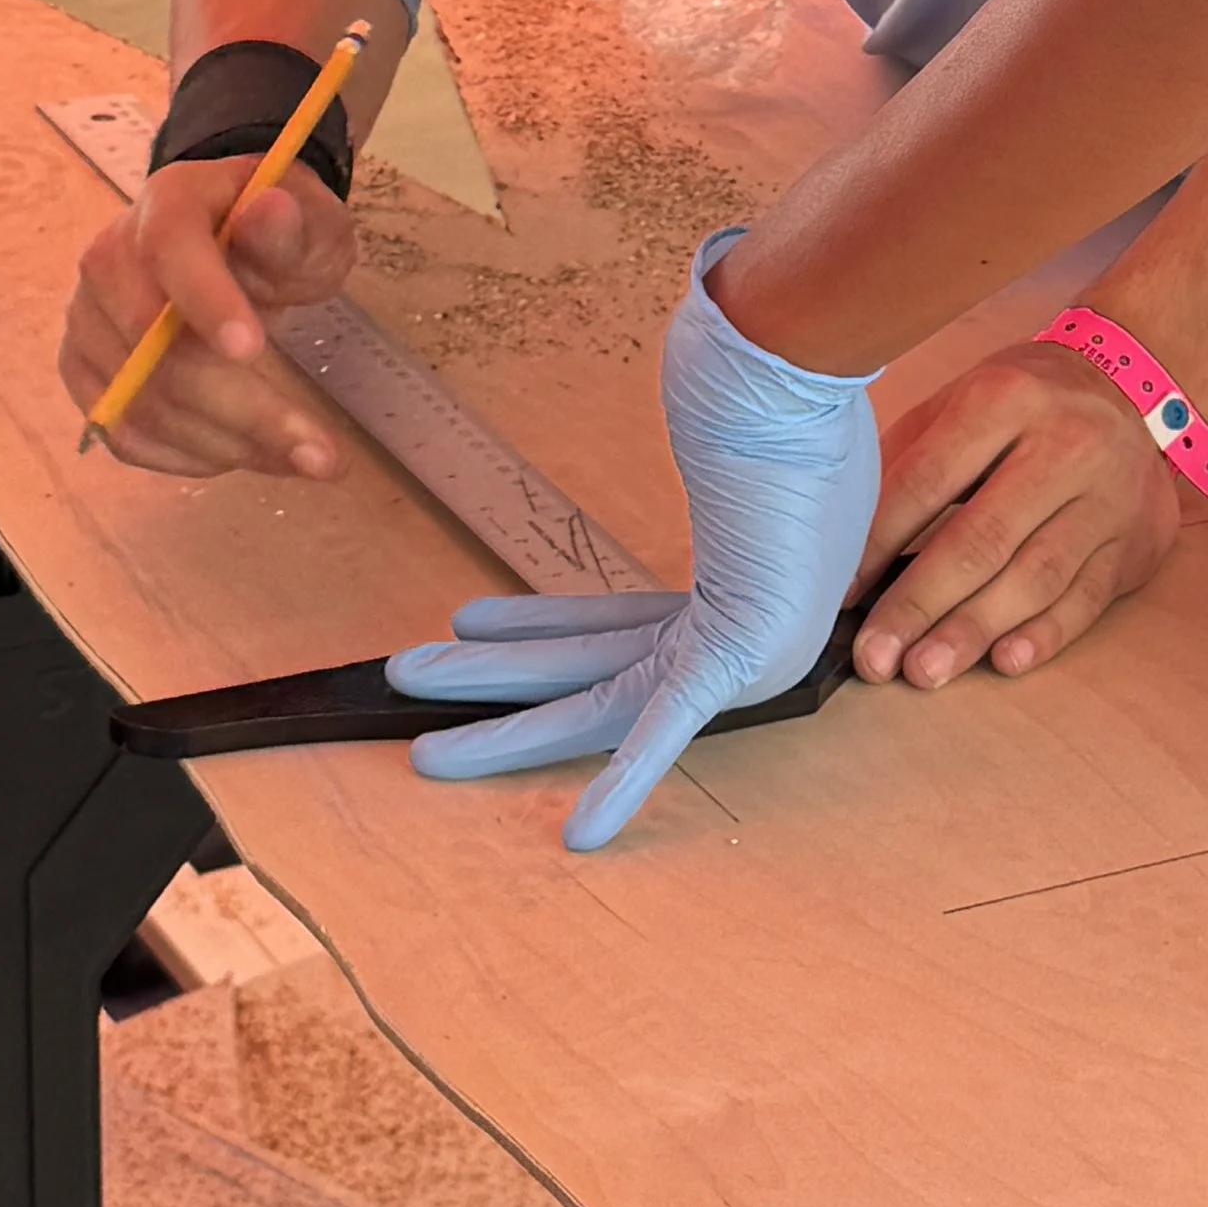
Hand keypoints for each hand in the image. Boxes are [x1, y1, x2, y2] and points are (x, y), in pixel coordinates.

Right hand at [58, 154, 354, 478]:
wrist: (234, 244)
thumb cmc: (278, 233)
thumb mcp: (309, 219)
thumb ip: (293, 224)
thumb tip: (272, 210)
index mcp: (167, 204)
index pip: (170, 249)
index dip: (205, 300)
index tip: (253, 350)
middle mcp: (108, 260)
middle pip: (154, 350)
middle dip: (241, 409)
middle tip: (319, 454)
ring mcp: (87, 322)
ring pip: (141, 404)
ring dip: (224, 443)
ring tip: (301, 458)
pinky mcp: (84, 374)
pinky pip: (123, 434)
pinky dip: (186, 458)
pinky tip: (244, 455)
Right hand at [389, 229, 878, 849]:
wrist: (798, 383)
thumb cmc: (786, 396)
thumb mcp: (736, 428)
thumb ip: (692, 423)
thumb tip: (681, 375)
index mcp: (721, 587)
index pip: (611, 624)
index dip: (533, 626)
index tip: (467, 617)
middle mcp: (718, 629)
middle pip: (583, 668)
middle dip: (491, 681)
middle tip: (409, 680)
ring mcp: (725, 647)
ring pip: (593, 699)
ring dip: (510, 727)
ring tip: (427, 743)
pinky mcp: (734, 649)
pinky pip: (666, 724)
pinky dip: (625, 778)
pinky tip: (581, 830)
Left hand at [851, 342, 1178, 688]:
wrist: (1130, 386)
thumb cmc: (1023, 401)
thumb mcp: (961, 399)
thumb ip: (907, 460)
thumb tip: (845, 544)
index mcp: (1005, 397)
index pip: (929, 480)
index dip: (878, 542)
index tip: (841, 595)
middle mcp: (1064, 444)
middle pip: (982, 537)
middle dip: (922, 603)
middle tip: (877, 656)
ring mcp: (1107, 496)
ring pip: (1035, 576)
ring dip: (974, 629)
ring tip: (925, 670)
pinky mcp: (1131, 542)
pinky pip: (1087, 598)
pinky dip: (1044, 635)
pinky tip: (1005, 661)